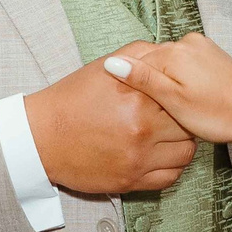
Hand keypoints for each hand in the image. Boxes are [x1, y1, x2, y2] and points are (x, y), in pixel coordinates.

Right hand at [25, 54, 195, 193]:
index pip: (181, 98)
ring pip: (185, 155)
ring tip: (167, 137)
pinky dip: (171, 167)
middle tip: (172, 117)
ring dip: (180, 145)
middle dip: (184, 120)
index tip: (174, 97)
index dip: (181, 96)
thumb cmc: (73, 100)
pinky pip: (170, 178)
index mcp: (139, 100)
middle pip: (188, 127)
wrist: (42, 137)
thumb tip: (168, 50)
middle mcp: (142, 131)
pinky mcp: (131, 181)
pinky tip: (160, 155)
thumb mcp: (104, 67)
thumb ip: (140, 55)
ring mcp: (138, 160)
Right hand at [103, 33, 231, 147]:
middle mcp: (187, 43)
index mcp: (174, 52)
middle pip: (154, 60)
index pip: (136, 61)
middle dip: (148, 82)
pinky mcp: (212, 55)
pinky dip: (181, 79)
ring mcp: (202, 47)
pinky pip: (186, 64)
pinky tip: (188, 98)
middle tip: (152, 110)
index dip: (129, 84)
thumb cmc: (219, 114)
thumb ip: (144, 80)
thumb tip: (114, 63)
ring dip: (165, 81)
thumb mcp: (175, 102)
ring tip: (172, 106)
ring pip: (170, 63)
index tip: (127, 105)